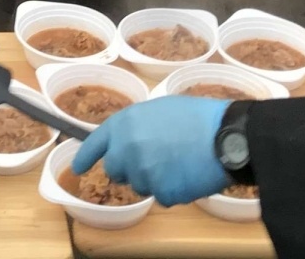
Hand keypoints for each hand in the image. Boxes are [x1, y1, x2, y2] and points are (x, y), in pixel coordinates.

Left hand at [72, 97, 232, 206]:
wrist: (226, 137)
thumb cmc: (197, 117)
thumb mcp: (159, 109)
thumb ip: (137, 126)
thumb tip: (130, 141)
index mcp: (125, 123)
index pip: (95, 143)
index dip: (85, 156)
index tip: (78, 167)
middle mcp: (127, 149)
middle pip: (115, 170)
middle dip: (128, 169)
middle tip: (151, 160)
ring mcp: (143, 173)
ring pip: (140, 185)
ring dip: (153, 179)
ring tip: (177, 162)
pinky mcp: (162, 193)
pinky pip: (161, 197)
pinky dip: (172, 190)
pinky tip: (187, 174)